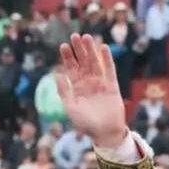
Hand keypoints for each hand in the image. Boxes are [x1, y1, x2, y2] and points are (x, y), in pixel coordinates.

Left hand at [57, 34, 128, 149]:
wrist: (104, 132)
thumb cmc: (85, 123)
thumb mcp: (70, 107)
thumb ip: (64, 91)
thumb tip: (57, 74)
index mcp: (76, 88)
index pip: (71, 68)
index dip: (67, 57)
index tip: (63, 46)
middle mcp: (88, 83)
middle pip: (83, 62)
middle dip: (78, 49)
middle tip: (74, 36)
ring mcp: (100, 83)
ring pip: (95, 63)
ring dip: (91, 50)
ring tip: (86, 37)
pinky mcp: (112, 86)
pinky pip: (109, 70)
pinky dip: (106, 59)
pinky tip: (103, 48)